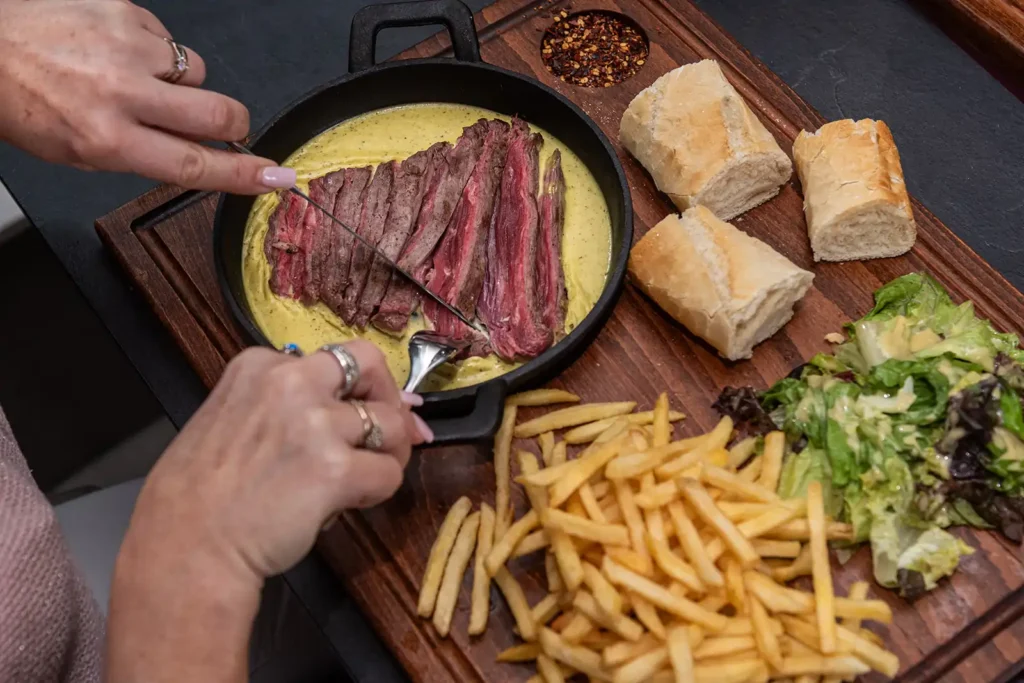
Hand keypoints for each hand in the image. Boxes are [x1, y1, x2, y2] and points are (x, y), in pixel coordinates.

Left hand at [0, 0, 294, 192]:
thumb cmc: (23, 102)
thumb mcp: (79, 153)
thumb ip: (142, 154)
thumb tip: (197, 152)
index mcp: (106, 139)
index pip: (193, 164)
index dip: (243, 173)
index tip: (276, 175)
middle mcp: (120, 92)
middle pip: (217, 112)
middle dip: (233, 123)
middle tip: (225, 126)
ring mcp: (125, 46)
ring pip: (197, 72)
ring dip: (180, 82)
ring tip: (137, 79)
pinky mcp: (124, 11)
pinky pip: (168, 40)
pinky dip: (153, 50)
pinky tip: (119, 52)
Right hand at [124, 341, 430, 578]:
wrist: (186, 547)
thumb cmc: (203, 495)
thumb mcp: (231, 418)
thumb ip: (286, 404)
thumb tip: (351, 404)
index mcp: (259, 365)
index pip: (334, 359)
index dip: (357, 388)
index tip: (363, 410)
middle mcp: (290, 381)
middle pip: (371, 366)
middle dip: (389, 398)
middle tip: (390, 433)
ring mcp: (316, 423)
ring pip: (391, 424)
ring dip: (389, 452)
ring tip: (365, 477)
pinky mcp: (336, 469)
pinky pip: (389, 473)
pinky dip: (379, 491)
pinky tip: (352, 503)